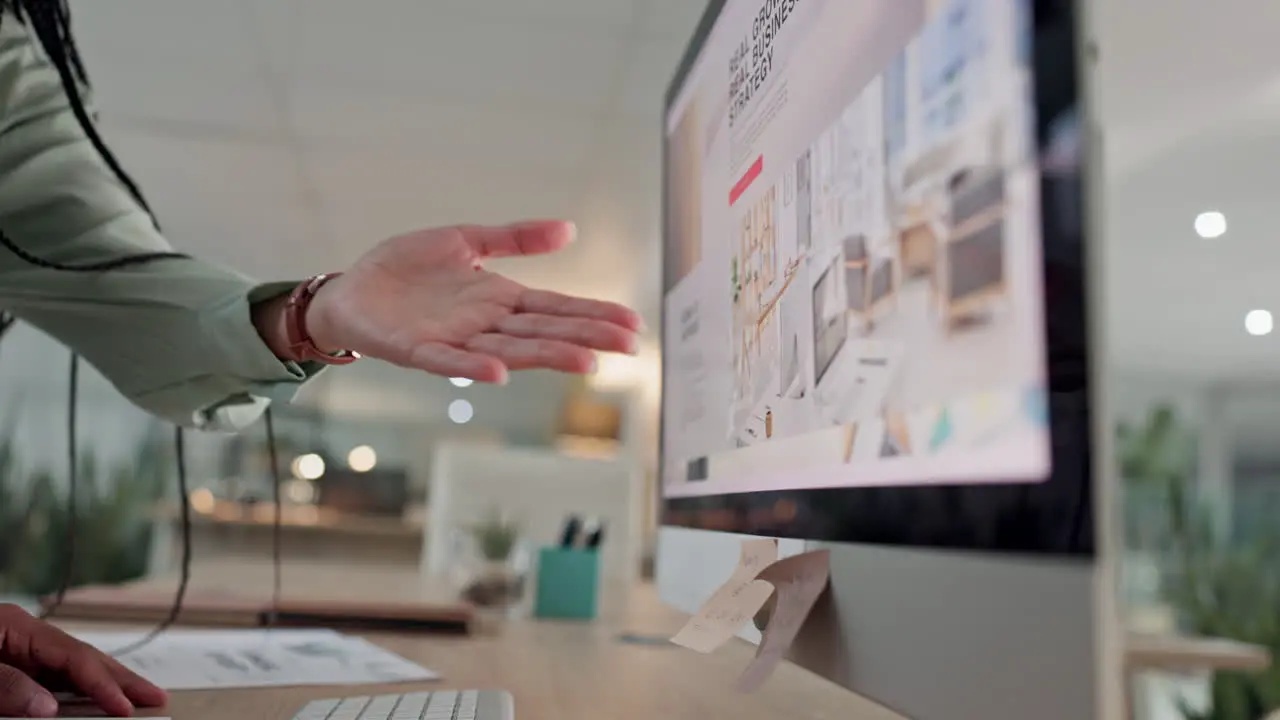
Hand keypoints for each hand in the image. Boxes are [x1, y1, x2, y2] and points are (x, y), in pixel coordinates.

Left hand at [0, 604, 166, 716]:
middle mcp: (25, 637)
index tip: (124, 706)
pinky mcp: (15, 669)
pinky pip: (55, 681)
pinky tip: (98, 703)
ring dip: (105, 687)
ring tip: (136, 701)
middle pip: (85, 657)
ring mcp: (20, 653)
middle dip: (121, 679)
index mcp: (16, 626)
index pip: (74, 654)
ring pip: (73, 670)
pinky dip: (79, 694)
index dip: (102, 682)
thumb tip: (47, 707)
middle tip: (156, 697)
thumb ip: (7, 685)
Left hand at [303, 220, 641, 383]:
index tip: (631, 324)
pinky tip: (498, 372)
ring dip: (545, 356)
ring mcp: (453, 339)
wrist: (349, 291)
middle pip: (543, 331)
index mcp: (498, 299)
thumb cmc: (405, 270)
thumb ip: (514, 238)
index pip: (556, 307)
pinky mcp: (415, 350)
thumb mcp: (464, 241)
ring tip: (583, 361)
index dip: (593, 315)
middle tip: (627, 346)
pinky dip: (472, 366)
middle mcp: (484, 324)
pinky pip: (448, 361)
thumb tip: (569, 230)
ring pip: (509, 349)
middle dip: (585, 337)